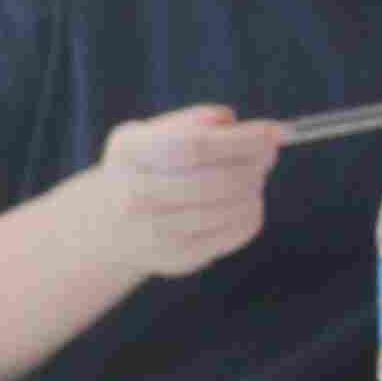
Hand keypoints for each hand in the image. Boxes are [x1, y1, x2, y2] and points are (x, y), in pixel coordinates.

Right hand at [82, 105, 283, 281]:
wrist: (109, 226)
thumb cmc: (146, 168)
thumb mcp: (155, 132)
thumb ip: (195, 121)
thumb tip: (244, 125)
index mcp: (129, 153)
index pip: (193, 147)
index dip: (240, 140)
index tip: (271, 133)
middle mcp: (135, 196)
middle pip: (213, 182)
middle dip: (253, 165)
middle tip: (269, 153)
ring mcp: (154, 233)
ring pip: (229, 210)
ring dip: (254, 189)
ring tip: (254, 176)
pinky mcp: (177, 259)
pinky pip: (233, 233)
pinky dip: (251, 213)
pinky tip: (244, 201)